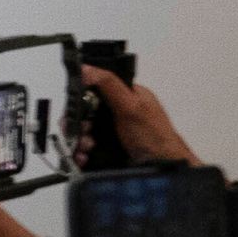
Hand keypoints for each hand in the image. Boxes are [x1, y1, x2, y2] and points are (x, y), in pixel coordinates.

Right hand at [81, 66, 195, 166]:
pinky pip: (84, 149)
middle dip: (78, 125)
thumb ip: (109, 85)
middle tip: (83, 132)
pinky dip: (80, 154)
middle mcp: (116, 113)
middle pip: (83, 114)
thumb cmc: (154, 136)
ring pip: (81, 133)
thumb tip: (87, 68)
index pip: (93, 90)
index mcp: (125, 96)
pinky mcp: (105, 149)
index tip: (76, 110)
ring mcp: (110, 132)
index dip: (81, 99)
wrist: (161, 167)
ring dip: (78, 141)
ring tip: (86, 148)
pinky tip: (83, 157)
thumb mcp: (131, 106)